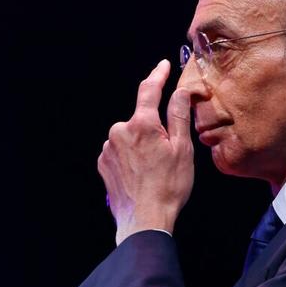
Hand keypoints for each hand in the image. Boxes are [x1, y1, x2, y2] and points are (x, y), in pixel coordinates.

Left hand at [98, 59, 193, 244]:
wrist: (144, 221)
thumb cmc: (168, 187)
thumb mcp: (182, 149)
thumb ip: (179, 116)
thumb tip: (180, 91)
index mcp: (142, 124)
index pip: (150, 90)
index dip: (158, 75)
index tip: (164, 65)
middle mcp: (120, 131)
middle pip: (141, 119)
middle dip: (154, 129)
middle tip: (169, 152)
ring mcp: (108, 148)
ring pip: (130, 137)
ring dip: (142, 145)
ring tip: (155, 170)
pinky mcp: (103, 163)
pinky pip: (120, 152)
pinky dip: (131, 158)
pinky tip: (142, 175)